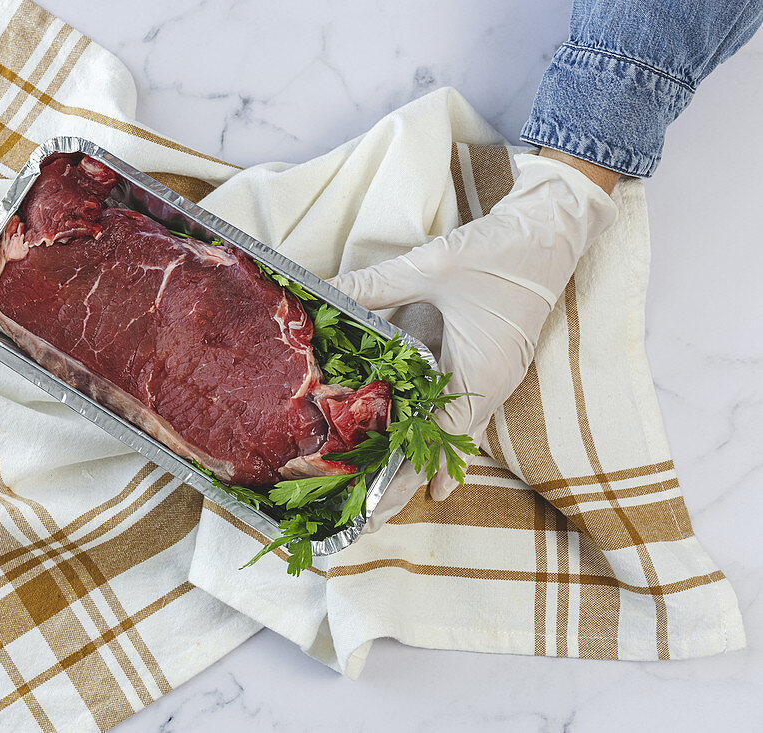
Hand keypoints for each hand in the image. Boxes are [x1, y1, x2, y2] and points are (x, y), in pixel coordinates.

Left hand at [329, 153, 617, 523]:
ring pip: (456, 436)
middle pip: (445, 451)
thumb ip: (374, 285)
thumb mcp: (431, 265)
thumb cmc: (500, 250)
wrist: (554, 230)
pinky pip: (464, 414)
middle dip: (406, 485)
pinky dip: (441, 438)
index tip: (373, 510)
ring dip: (423, 465)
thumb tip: (323, 292)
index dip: (401, 477)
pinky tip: (425, 458)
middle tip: (369, 520)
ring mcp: (496, 380)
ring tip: (386, 496)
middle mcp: (491, 387)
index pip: (435, 443)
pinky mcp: (493, 366)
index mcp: (478, 373)